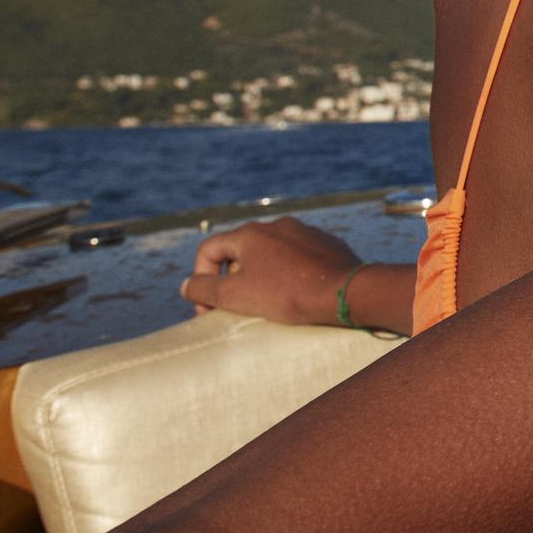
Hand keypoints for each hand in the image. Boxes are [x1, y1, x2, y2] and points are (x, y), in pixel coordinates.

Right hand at [183, 217, 364, 325]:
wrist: (344, 291)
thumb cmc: (286, 293)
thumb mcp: (234, 295)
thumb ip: (204, 289)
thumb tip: (187, 285)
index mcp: (251, 233)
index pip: (209, 249)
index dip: (201, 279)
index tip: (208, 307)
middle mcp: (277, 225)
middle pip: (240, 251)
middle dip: (231, 280)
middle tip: (236, 308)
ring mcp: (305, 232)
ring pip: (270, 254)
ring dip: (260, 276)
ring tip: (267, 302)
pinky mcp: (326, 243)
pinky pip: (297, 257)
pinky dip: (288, 273)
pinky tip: (295, 293)